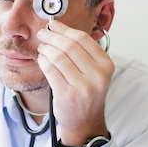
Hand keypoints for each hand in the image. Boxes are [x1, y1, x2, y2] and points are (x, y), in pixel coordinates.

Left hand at [37, 20, 114, 145]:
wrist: (85, 121)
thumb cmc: (87, 94)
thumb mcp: (95, 72)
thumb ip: (83, 52)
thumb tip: (59, 29)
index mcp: (106, 65)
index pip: (83, 39)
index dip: (65, 29)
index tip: (54, 25)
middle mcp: (97, 76)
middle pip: (69, 46)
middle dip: (52, 37)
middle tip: (43, 34)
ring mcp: (82, 86)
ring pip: (57, 57)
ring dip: (46, 49)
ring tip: (42, 47)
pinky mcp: (66, 94)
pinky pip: (50, 70)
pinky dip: (43, 61)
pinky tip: (41, 59)